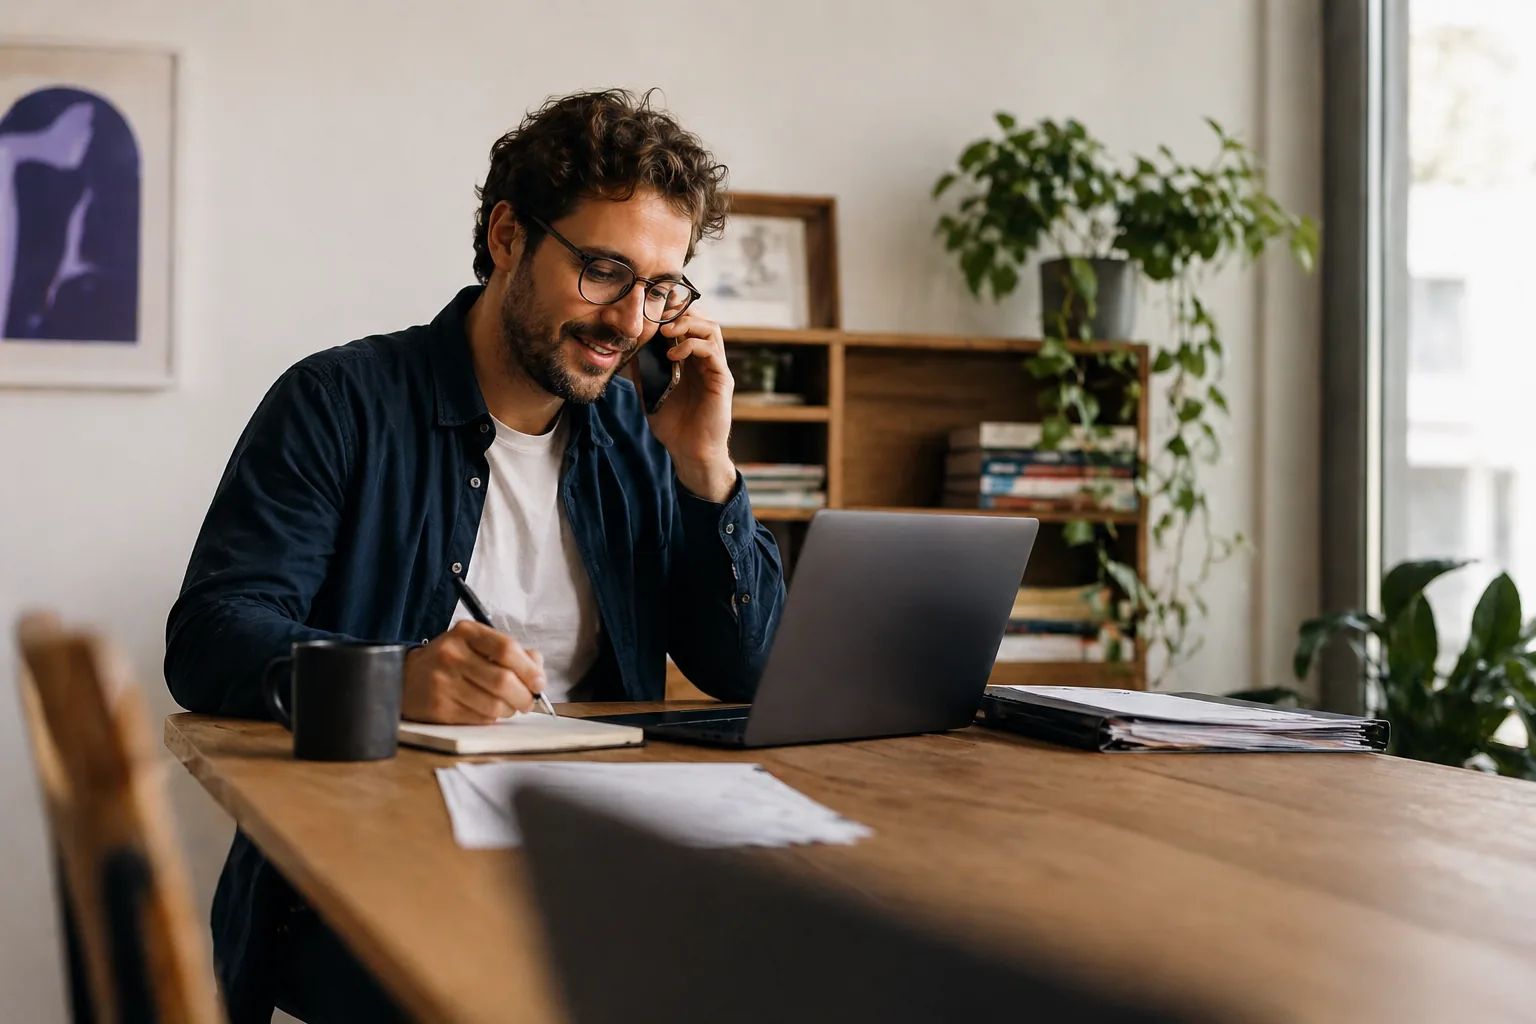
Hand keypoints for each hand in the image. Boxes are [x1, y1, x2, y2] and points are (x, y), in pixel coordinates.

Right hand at [401, 620, 547, 723]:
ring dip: (510, 710)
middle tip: (529, 701)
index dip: (529, 669)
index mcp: (466, 633)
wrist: (406, 677)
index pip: (506, 649)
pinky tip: (488, 711)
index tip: (539, 682)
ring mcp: (443, 682)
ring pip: (494, 704)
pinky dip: (492, 718)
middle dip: (524, 696)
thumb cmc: (451, 661)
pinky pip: (479, 718)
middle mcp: (452, 655)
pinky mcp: (439, 708)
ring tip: (509, 706)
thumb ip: (510, 652)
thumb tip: (537, 669)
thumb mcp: (476, 643)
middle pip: (503, 680)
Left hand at [640, 312, 736, 501]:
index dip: (674, 314)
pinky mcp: (722, 380)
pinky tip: (672, 355)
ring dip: (688, 324)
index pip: (690, 325)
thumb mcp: (650, 393)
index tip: (652, 312)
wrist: (690, 452)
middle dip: (682, 312)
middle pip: (704, 320)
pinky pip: (712, 352)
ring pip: (712, 330)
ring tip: (666, 332)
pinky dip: (691, 346)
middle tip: (660, 316)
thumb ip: (643, 372)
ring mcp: (716, 369)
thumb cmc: (673, 426)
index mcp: (692, 362)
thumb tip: (628, 349)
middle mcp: (707, 361)